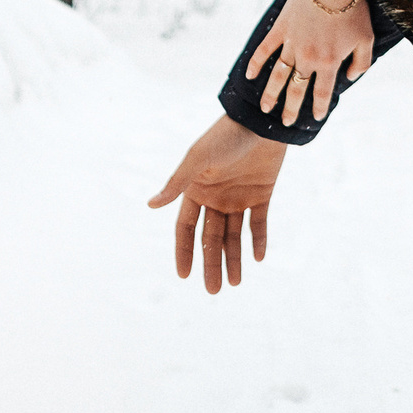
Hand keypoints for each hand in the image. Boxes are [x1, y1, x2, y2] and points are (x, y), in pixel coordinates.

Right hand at [147, 115, 286, 294]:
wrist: (261, 121)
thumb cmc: (225, 136)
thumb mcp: (198, 159)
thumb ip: (177, 183)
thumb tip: (151, 205)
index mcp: (196, 189)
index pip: (186, 228)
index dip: (184, 251)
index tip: (184, 275)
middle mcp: (215, 196)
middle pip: (210, 237)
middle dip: (211, 263)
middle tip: (213, 291)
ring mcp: (238, 196)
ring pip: (234, 235)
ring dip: (234, 258)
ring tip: (234, 283)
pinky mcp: (262, 193)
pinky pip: (258, 222)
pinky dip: (258, 239)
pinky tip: (258, 258)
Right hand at [245, 0, 375, 124]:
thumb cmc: (354, 10)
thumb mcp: (367, 39)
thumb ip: (361, 63)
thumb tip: (350, 78)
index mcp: (329, 62)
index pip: (323, 93)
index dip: (319, 107)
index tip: (316, 118)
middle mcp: (308, 58)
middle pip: (297, 89)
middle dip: (291, 108)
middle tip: (286, 122)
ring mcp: (292, 44)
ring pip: (278, 75)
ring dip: (271, 93)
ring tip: (266, 108)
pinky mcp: (281, 29)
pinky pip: (265, 49)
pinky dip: (256, 63)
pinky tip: (250, 75)